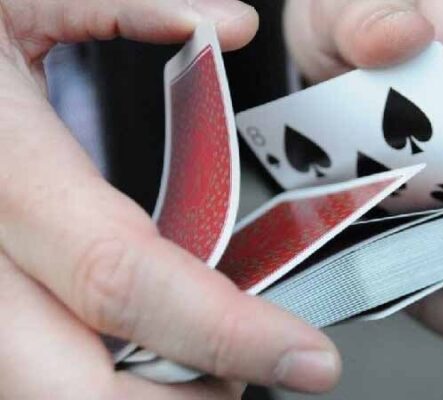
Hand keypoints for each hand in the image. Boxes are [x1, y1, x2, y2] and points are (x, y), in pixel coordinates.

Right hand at [0, 1, 339, 397]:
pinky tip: (129, 346)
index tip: (308, 360)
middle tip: (257, 370)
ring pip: (40, 398)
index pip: (124, 277)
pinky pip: (17, 376)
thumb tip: (228, 23)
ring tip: (201, 355)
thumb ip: (127, 3)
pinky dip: (87, 379)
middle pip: (75, 389)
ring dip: (140, 396)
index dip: (228, 332)